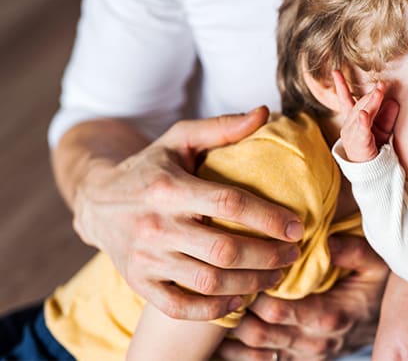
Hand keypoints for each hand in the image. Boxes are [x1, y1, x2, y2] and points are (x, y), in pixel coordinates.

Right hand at [70, 107, 304, 319]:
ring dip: (251, 283)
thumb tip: (265, 112)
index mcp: (169, 188)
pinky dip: (214, 309)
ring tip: (276, 275)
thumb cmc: (150, 167)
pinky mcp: (139, 283)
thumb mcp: (179, 140)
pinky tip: (239, 298)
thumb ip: (222, 127)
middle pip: (224, 249)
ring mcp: (145, 258)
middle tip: (293, 254)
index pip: (228, 203)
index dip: (268, 217)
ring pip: (208, 281)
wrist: (95, 201)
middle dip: (268, 256)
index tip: (296, 226)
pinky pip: (180, 307)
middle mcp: (156, 226)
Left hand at [217, 235, 388, 360]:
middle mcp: (313, 343)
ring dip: (232, 334)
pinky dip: (237, 351)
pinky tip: (222, 332)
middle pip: (260, 333)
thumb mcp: (374, 263)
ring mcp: (302, 356)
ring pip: (254, 353)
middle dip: (238, 311)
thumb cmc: (370, 286)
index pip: (279, 310)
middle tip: (221, 284)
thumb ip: (354, 251)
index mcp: (330, 317)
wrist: (377, 321)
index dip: (254, 292)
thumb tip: (328, 240)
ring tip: (216, 306)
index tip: (241, 269)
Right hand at [332, 70, 397, 162]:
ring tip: (379, 91)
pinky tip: (365, 114)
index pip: (345, 100)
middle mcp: (349, 125)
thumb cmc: (374, 147)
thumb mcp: (382, 129)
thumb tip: (393, 102)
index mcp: (352, 120)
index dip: (341, 86)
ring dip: (371, 102)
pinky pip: (361, 131)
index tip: (335, 71)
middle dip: (371, 95)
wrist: (371, 171)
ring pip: (361, 114)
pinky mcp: (359, 143)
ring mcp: (352, 134)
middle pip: (360, 105)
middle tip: (381, 84)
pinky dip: (363, 122)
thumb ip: (387, 116)